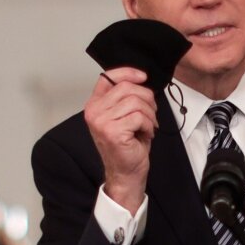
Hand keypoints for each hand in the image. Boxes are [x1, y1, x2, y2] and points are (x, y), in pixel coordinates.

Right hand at [85, 68, 155, 211]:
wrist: (126, 172)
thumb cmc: (127, 145)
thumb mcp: (124, 116)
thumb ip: (125, 97)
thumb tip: (140, 80)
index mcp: (94, 104)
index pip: (107, 77)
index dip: (128, 73)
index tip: (143, 77)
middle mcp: (94, 111)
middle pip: (127, 88)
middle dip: (147, 99)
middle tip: (151, 114)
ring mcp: (101, 121)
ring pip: (136, 102)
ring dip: (149, 114)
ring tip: (147, 126)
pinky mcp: (112, 131)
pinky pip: (139, 116)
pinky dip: (148, 125)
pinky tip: (145, 134)